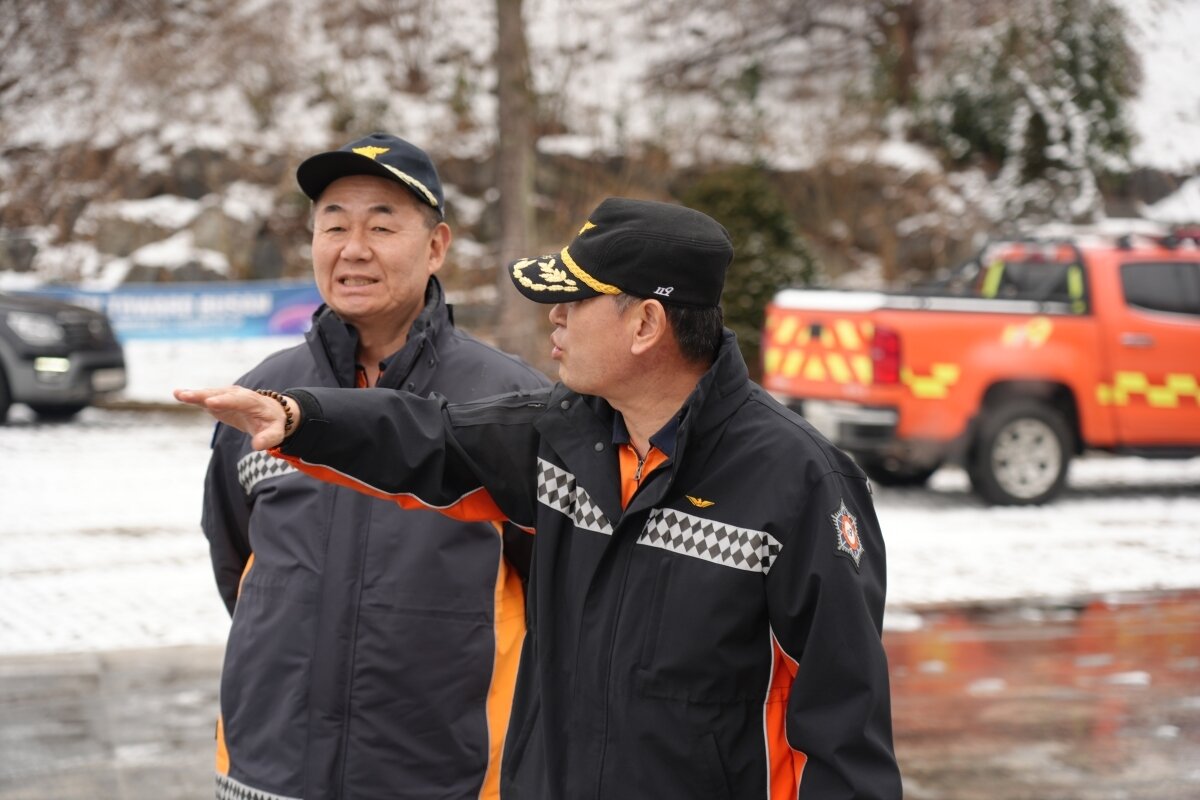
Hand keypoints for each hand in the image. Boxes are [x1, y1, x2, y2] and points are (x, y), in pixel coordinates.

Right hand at [174, 386, 294, 449]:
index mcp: (252, 402)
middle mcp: (238, 395)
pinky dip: (193, 397)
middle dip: (204, 395)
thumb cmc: (273, 423)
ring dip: (195, 394)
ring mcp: (227, 396)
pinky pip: (205, 398)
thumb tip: (257, 446)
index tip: (210, 403)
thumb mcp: (276, 432)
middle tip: (187, 396)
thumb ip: (268, 438)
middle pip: (220, 394)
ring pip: (210, 394)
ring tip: (178, 394)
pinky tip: (178, 395)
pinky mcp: (219, 400)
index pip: (238, 401)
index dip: (224, 401)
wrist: (270, 412)